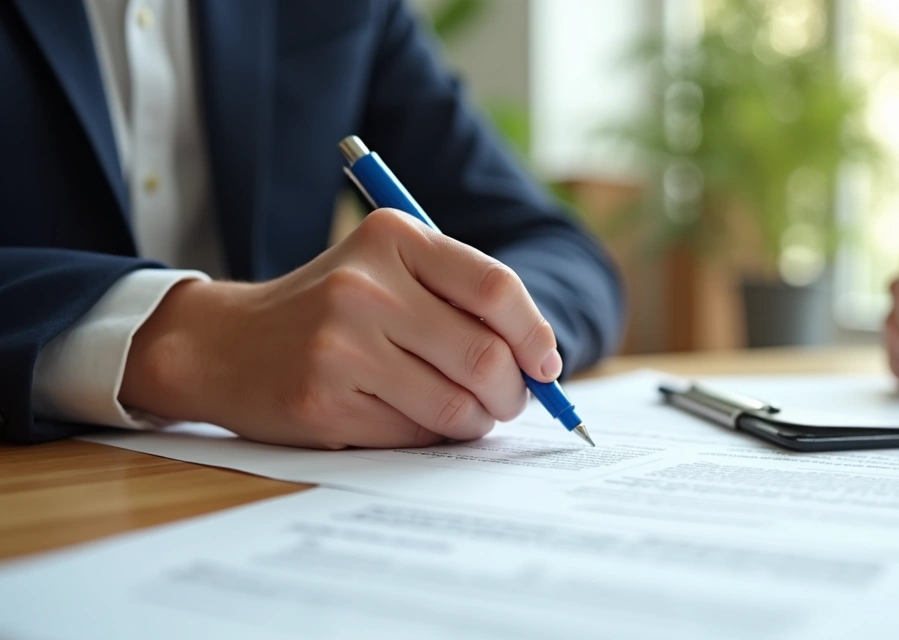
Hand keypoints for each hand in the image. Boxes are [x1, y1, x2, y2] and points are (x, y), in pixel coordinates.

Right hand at [119, 208, 562, 448]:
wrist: (224, 344)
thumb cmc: (328, 309)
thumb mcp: (386, 271)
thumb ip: (460, 299)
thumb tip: (542, 362)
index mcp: (392, 239)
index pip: (496, 289)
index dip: (535, 334)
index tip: (546, 364)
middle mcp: (366, 287)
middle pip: (486, 356)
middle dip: (513, 392)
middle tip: (510, 400)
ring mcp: (341, 346)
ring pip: (457, 406)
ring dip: (478, 421)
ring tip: (467, 414)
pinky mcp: (324, 402)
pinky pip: (415, 435)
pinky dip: (432, 437)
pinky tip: (412, 419)